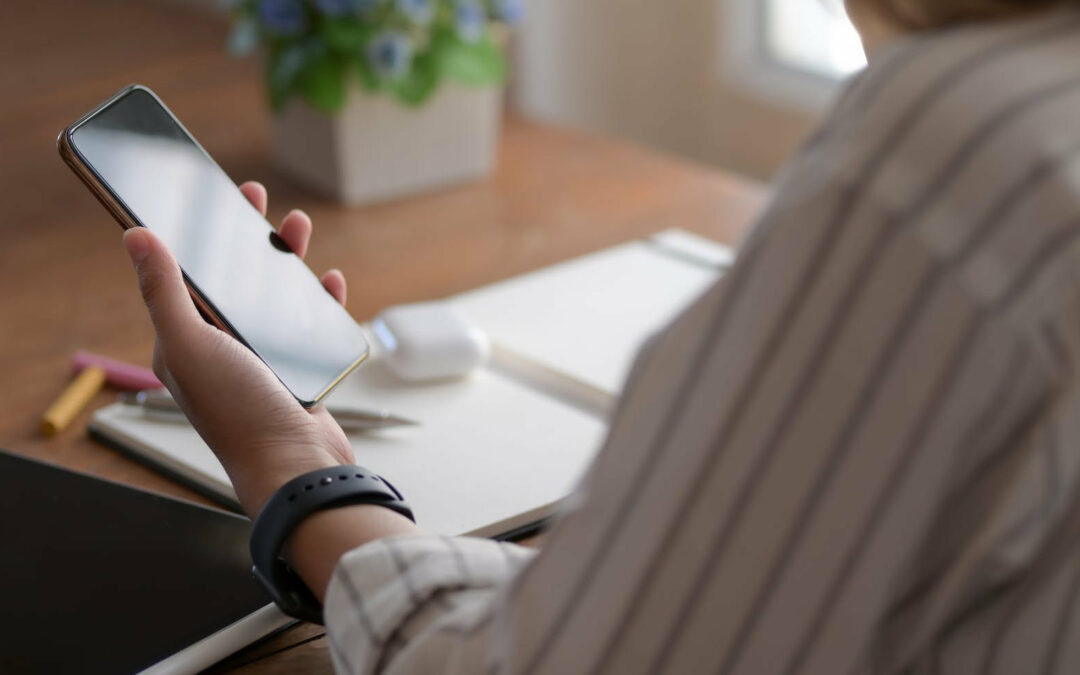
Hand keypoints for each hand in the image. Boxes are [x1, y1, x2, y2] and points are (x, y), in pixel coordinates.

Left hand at [122, 181, 353, 516]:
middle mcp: (221, 349)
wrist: (297, 469)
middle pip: (233, 279)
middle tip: (254, 198)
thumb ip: (164, 290)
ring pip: (274, 297)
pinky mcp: (299, 372)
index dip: (197, 233)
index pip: (187, 276)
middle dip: (243, 237)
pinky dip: (319, 300)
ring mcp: (262, 361)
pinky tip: (329, 281)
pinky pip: (309, 326)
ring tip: (297, 227)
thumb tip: (134, 237)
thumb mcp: (191, 344)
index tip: (212, 197)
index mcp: (186, 342)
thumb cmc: (239, 413)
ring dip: (284, 261)